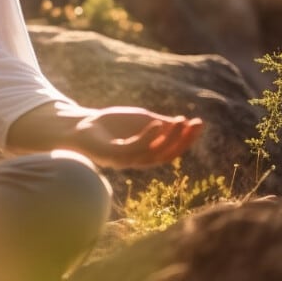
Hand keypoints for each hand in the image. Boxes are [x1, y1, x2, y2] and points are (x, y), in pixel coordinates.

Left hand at [70, 107, 203, 167]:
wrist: (81, 125)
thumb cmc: (111, 124)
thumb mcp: (140, 120)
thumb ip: (161, 123)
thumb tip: (186, 123)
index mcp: (146, 154)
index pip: (171, 151)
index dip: (186, 139)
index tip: (199, 123)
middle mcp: (138, 160)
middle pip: (165, 155)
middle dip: (182, 140)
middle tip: (194, 124)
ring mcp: (124, 159)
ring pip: (152, 154)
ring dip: (168, 138)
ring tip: (180, 121)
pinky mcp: (111, 155)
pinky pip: (133, 149)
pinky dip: (147, 138)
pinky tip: (157, 124)